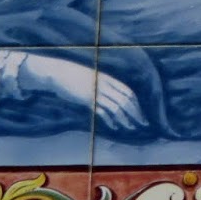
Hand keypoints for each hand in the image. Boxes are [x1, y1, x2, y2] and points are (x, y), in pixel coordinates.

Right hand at [17, 56, 147, 132]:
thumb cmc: (74, 75)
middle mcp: (104, 85)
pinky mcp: (87, 99)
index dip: (137, 104)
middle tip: (142, 123)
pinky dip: (110, 120)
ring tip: (130, 127)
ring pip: (116, 107)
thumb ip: (103, 84)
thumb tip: (112, 94)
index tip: (141, 113)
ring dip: (125, 119)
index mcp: (107, 78)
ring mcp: (96, 92)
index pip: (128, 91)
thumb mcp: (92, 76)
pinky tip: (114, 126)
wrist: (58, 72)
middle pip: (126, 100)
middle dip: (136, 113)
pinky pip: (102, 111)